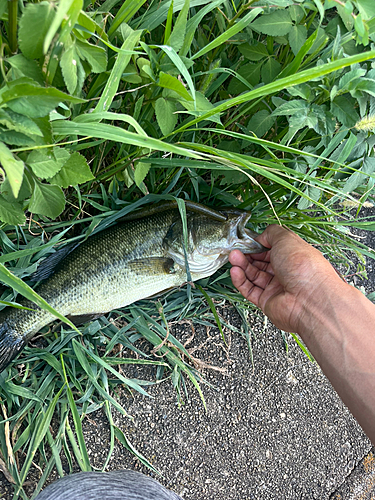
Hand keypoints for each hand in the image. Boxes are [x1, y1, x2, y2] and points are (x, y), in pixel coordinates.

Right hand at [229, 225, 344, 332]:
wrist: (309, 300)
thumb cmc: (305, 269)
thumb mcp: (286, 239)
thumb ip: (272, 233)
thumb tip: (261, 236)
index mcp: (294, 257)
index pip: (272, 249)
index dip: (258, 245)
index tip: (247, 241)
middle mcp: (286, 272)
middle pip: (261, 262)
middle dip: (247, 255)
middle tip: (236, 249)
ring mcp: (277, 288)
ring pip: (254, 275)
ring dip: (241, 266)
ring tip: (233, 258)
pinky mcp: (267, 301)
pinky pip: (250, 290)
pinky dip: (240, 281)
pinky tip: (235, 272)